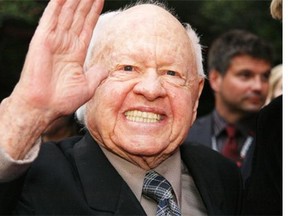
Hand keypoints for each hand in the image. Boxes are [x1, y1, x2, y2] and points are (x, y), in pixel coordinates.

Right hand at [13, 0, 104, 117]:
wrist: (45, 107)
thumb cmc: (63, 99)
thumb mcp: (88, 85)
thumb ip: (97, 73)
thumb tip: (106, 67)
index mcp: (76, 51)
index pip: (87, 26)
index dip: (93, 12)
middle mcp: (65, 42)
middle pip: (78, 16)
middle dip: (85, 1)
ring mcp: (54, 39)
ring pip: (66, 13)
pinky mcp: (42, 40)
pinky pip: (50, 18)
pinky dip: (57, 5)